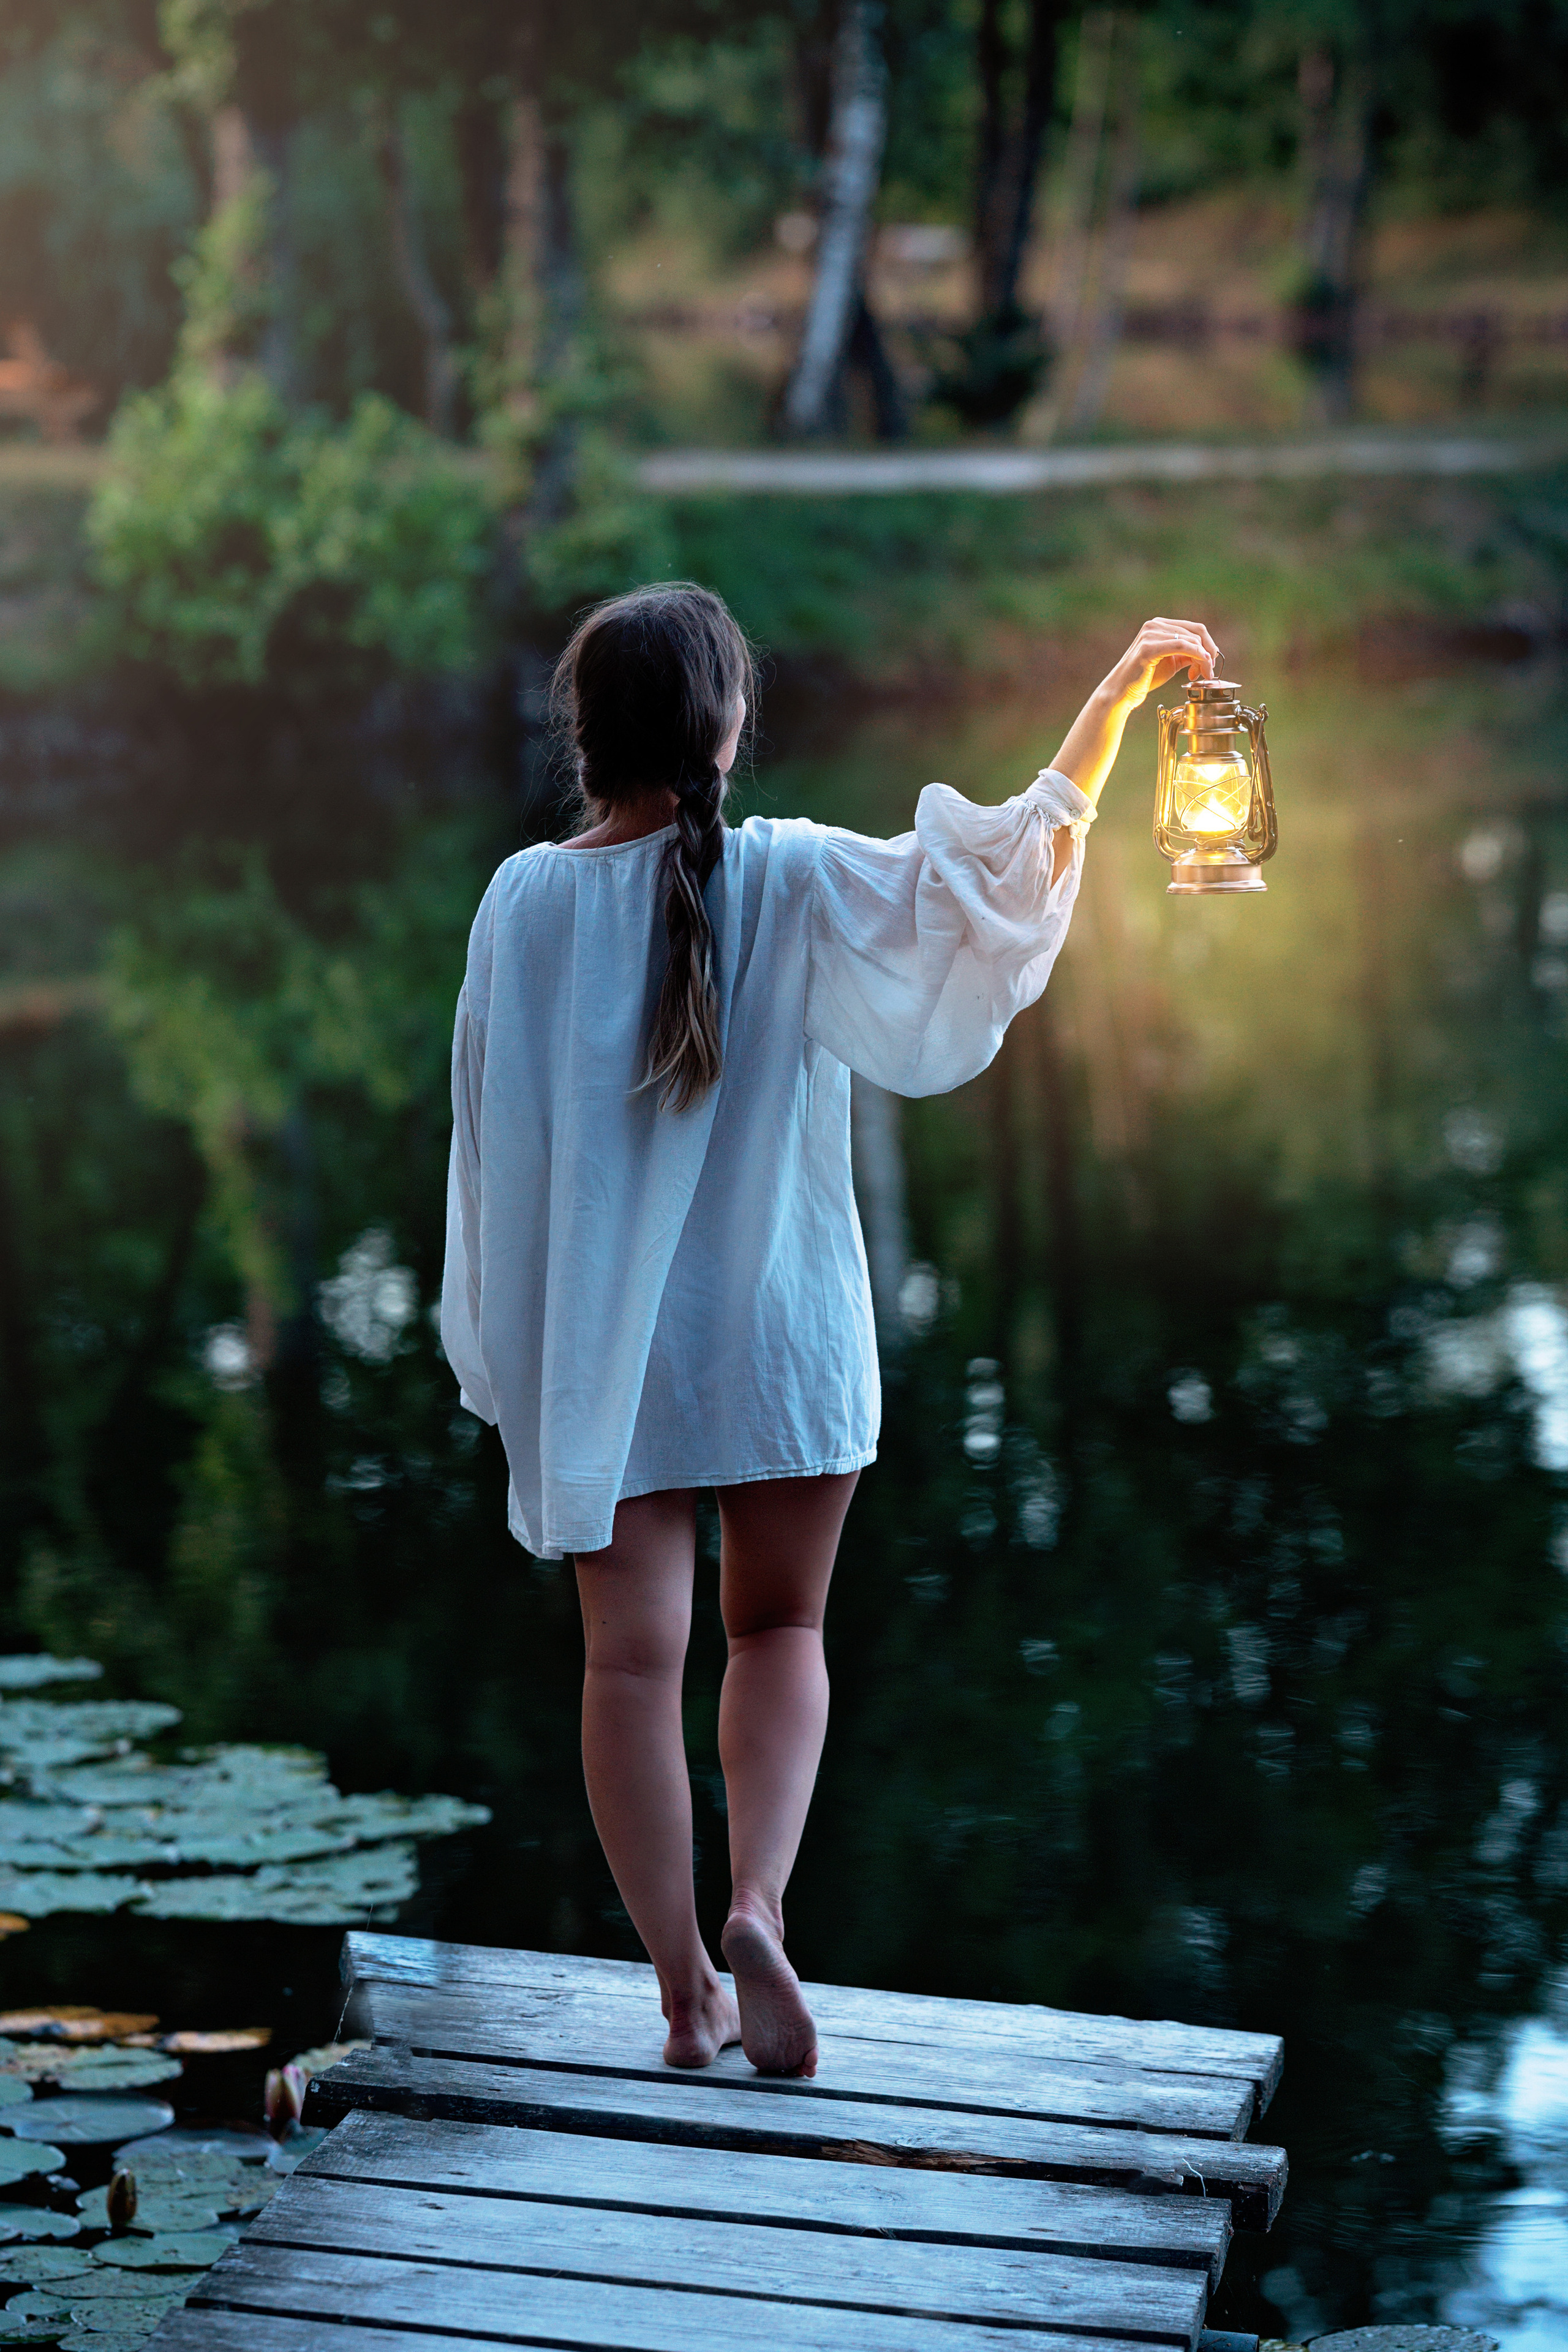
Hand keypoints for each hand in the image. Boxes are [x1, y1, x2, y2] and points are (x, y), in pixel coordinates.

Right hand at [1104, 617, 1219, 710]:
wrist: (1121, 692)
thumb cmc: (1144, 678)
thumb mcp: (1171, 663)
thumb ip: (1186, 654)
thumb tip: (1207, 654)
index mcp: (1159, 625)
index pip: (1194, 628)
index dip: (1208, 645)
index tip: (1210, 663)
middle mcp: (1155, 624)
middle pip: (1196, 632)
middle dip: (1208, 653)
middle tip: (1209, 672)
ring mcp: (1150, 633)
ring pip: (1191, 640)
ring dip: (1203, 659)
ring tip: (1201, 675)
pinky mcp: (1148, 647)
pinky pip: (1181, 646)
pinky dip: (1195, 656)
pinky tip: (1197, 670)